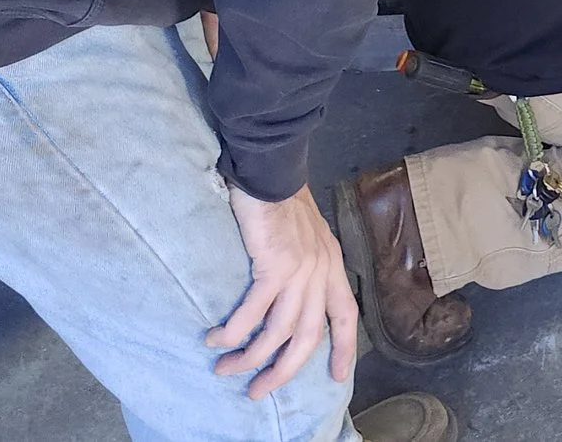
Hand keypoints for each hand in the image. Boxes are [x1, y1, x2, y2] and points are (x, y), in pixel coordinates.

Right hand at [208, 184, 356, 398]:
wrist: (270, 170)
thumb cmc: (280, 200)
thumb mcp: (305, 235)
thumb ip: (304, 264)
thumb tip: (288, 296)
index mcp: (331, 264)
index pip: (345, 314)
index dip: (344, 348)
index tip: (338, 378)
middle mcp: (321, 271)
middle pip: (309, 337)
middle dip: (284, 370)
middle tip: (258, 392)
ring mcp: (301, 269)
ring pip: (280, 332)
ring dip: (250, 358)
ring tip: (225, 370)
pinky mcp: (275, 265)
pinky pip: (253, 313)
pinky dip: (232, 332)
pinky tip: (215, 339)